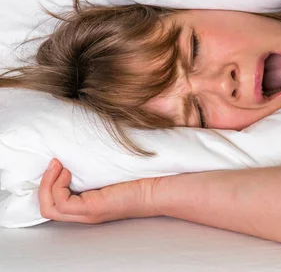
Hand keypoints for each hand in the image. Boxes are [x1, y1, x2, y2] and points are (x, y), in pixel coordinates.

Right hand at [39, 159, 157, 223]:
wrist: (157, 187)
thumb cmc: (139, 175)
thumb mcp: (108, 170)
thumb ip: (92, 166)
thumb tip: (77, 148)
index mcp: (87, 205)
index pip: (55, 204)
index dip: (48, 185)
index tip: (57, 163)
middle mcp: (85, 212)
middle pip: (47, 209)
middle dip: (43, 184)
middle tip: (53, 162)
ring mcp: (88, 213)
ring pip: (50, 208)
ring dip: (48, 184)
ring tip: (59, 166)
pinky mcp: (93, 208)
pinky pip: (61, 203)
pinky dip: (58, 186)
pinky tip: (68, 172)